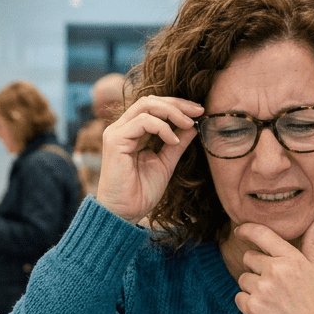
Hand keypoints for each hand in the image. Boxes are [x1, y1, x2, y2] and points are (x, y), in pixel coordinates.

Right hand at [96, 96, 201, 222]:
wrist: (125, 213)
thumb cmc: (141, 192)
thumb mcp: (166, 163)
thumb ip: (176, 144)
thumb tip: (193, 125)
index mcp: (132, 132)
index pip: (154, 106)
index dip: (177, 106)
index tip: (199, 112)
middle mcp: (122, 128)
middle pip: (150, 100)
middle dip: (177, 103)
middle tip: (198, 111)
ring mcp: (116, 132)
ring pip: (146, 105)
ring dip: (172, 112)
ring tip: (188, 124)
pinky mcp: (114, 140)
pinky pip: (142, 121)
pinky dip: (161, 127)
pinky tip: (173, 140)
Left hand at [233, 220, 313, 313]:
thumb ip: (310, 244)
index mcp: (291, 258)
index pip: (262, 234)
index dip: (247, 229)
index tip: (240, 231)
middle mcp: (275, 271)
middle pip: (248, 258)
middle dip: (256, 268)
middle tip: (273, 283)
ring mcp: (262, 290)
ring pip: (243, 279)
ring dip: (253, 287)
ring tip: (273, 299)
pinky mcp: (252, 308)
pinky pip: (239, 297)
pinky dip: (248, 304)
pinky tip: (266, 309)